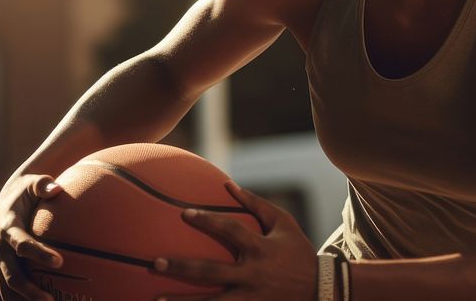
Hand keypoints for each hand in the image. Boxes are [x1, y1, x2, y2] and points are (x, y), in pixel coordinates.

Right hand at [0, 173, 64, 300]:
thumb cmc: (25, 191)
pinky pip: (9, 287)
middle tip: (50, 300)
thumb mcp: (33, 183)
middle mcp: (0, 247)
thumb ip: (43, 184)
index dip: (38, 254)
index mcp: (8, 227)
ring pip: (8, 285)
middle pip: (12, 273)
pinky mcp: (2, 267)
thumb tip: (56, 187)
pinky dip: (20, 298)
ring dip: (24, 299)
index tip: (59, 261)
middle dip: (29, 289)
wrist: (5, 201)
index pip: (22, 244)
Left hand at [151, 181, 317, 300]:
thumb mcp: (283, 223)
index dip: (208, 220)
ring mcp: (249, 298)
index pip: (230, 230)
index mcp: (260, 248)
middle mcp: (251, 274)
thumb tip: (229, 185)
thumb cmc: (297, 250)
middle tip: (155, 263)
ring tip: (156, 299)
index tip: (185, 213)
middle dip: (181, 267)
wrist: (320, 289)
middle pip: (210, 271)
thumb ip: (256, 204)